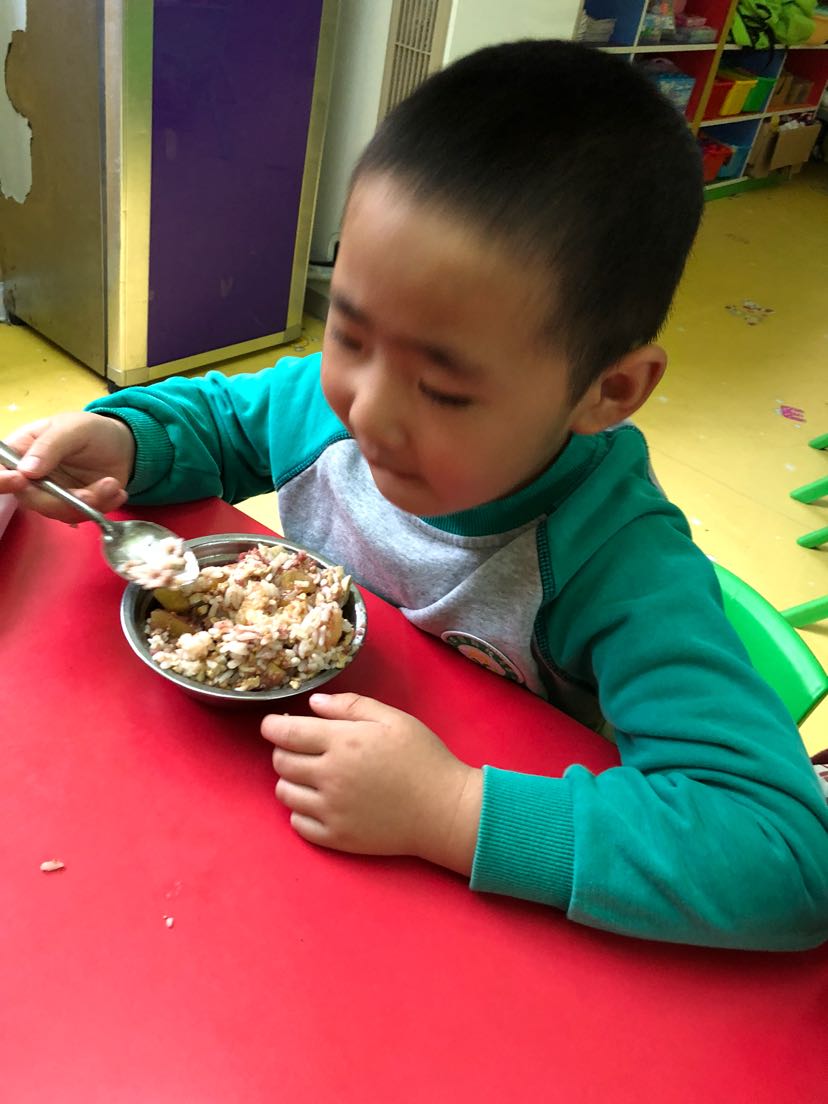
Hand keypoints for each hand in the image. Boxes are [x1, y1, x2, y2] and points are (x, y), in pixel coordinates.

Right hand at [0, 412, 134, 522]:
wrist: (123, 445)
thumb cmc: (91, 430)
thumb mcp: (72, 428)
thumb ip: (49, 447)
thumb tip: (25, 471)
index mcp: (21, 451)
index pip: (1, 470)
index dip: (3, 481)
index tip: (21, 481)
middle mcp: (30, 477)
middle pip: (30, 499)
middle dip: (62, 501)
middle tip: (91, 492)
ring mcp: (51, 493)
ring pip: (58, 512)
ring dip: (88, 503)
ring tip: (111, 484)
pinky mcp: (71, 505)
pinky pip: (80, 516)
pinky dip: (102, 507)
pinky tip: (117, 492)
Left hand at [261, 693, 482, 874]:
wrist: (444, 810)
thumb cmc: (422, 757)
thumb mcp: (393, 719)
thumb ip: (351, 706)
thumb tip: (313, 703)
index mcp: (342, 743)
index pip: (286, 733)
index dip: (272, 726)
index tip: (273, 724)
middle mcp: (329, 777)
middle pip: (281, 762)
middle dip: (283, 750)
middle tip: (300, 747)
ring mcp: (330, 811)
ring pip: (284, 793)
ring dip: (289, 780)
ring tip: (310, 775)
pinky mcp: (336, 838)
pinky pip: (298, 823)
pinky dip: (300, 810)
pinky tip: (318, 801)